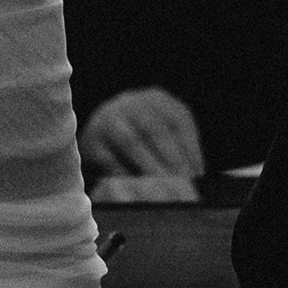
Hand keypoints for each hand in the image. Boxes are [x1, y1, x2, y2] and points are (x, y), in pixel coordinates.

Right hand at [80, 86, 204, 181]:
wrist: (101, 133)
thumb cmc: (143, 140)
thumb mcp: (164, 135)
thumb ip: (179, 149)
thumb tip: (196, 176)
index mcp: (157, 98)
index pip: (177, 121)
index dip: (189, 149)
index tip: (197, 174)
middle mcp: (131, 101)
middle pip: (155, 129)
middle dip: (170, 160)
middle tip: (181, 185)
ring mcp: (108, 116)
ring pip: (131, 141)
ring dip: (148, 167)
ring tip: (161, 188)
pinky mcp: (91, 137)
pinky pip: (109, 157)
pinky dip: (124, 175)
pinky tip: (136, 189)